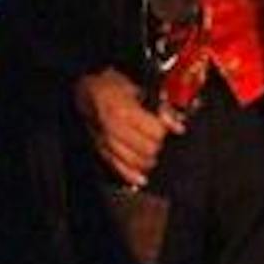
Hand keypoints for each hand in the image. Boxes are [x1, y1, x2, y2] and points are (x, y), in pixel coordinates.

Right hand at [73, 67, 173, 186]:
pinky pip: (119, 169)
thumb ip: (159, 107)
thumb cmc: (111, 85)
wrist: (86, 88)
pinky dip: (132, 176)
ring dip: (148, 159)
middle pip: (148, 149)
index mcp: (124, 112)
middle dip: (158, 144)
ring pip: (136, 162)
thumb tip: (177, 125)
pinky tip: (142, 179)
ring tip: (152, 150)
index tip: (168, 125)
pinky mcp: (101, 151)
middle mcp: (114, 130)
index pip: (156, 132)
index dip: (166, 129)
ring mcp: (106, 142)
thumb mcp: (138, 88)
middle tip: (158, 136)